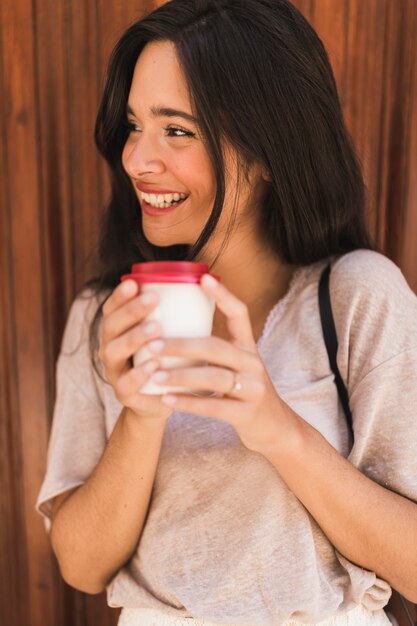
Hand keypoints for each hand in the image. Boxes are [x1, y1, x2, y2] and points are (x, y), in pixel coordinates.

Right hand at [98, 280, 173, 422]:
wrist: (161, 402)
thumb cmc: (167, 361)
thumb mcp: (167, 336)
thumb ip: (175, 314)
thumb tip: (206, 281)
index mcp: (118, 330)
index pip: (112, 308)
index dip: (120, 295)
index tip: (135, 282)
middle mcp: (110, 348)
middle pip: (112, 325)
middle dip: (131, 310)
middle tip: (153, 299)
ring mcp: (115, 372)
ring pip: (114, 352)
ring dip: (134, 337)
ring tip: (156, 328)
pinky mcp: (124, 394)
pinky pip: (126, 383)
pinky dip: (139, 373)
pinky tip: (153, 364)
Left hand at [147, 274, 288, 451]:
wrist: (275, 427)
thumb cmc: (245, 391)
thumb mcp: (238, 365)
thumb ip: (215, 349)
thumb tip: (176, 325)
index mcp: (249, 347)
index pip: (240, 314)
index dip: (223, 295)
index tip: (202, 278)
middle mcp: (253, 364)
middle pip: (216, 348)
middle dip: (182, 345)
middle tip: (152, 343)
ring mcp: (253, 389)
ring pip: (214, 378)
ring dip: (181, 376)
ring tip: (155, 374)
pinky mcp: (247, 414)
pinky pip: (215, 408)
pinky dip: (189, 403)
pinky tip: (167, 400)